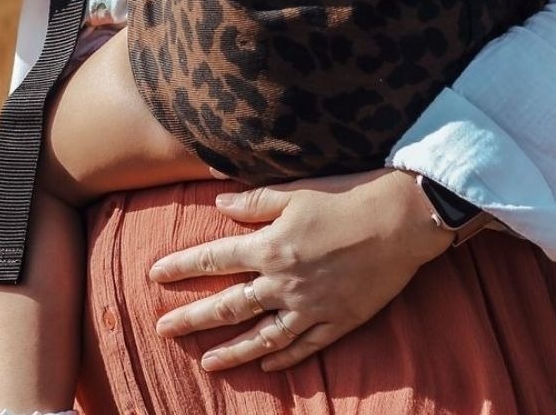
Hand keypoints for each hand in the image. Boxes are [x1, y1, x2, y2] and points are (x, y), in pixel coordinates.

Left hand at [149, 169, 454, 371]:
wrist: (401, 219)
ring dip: (230, 352)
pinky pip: (302, 346)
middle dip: (191, 318)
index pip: (214, 259)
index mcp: (270, 245)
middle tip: (163, 329)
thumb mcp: (296, 191)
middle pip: (228, 305)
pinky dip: (280, 358)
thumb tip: (218, 205)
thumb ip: (254, 201)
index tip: (154, 275)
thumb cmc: (347, 195)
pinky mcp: (338, 321)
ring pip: (261, 337)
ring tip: (205, 363)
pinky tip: (264, 365)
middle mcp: (284, 281)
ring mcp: (311, 306)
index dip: (181, 266)